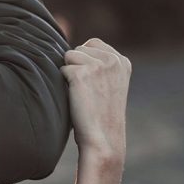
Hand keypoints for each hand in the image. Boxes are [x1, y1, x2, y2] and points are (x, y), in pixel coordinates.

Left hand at [61, 38, 130, 162]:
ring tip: (82, 94)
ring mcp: (98, 65)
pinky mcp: (81, 74)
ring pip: (68, 56)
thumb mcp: (108, 83)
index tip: (92, 83)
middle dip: (76, 66)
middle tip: (87, 91)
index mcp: (122, 61)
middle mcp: (113, 60)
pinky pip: (61, 70)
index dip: (84, 61)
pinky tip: (76, 98)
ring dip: (69, 74)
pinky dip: (63, 83)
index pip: (92, 44)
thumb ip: (99, 63)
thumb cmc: (100, 114)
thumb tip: (73, 43)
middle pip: (78, 48)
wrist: (103, 139)